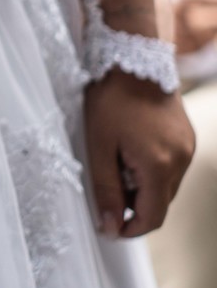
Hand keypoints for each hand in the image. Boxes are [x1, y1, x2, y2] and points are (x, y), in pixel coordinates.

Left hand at [85, 71, 193, 236]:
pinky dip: (151, 171)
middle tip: (104, 190)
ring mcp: (188, 148)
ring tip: (114, 164)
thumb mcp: (99, 146)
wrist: (132, 58)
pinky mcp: (186, 137)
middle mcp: (182, 160)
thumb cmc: (110, 99)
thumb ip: (106, 189)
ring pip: (166, 186)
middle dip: (134, 207)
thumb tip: (111, 226)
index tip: (109, 228)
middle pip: (160, 203)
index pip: (153, 218)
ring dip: (142, 188)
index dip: (130, 230)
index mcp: (160, 166)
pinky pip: (171, 167)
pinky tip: (128, 152)